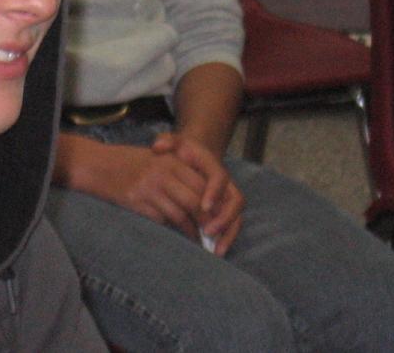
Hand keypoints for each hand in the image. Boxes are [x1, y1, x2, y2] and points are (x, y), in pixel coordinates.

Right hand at [54, 133, 207, 241]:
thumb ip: (179, 174)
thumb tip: (204, 198)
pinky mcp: (138, 203)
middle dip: (207, 220)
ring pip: (180, 215)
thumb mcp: (158, 159)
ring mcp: (150, 188)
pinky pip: (162, 220)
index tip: (220, 216)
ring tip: (200, 241)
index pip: (203, 184)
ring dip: (192, 231)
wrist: (98, 165)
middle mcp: (164, 173)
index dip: (214, 203)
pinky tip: (178, 237)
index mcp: (172, 160)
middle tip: (214, 233)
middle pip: (195, 201)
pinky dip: (173, 231)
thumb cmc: (129, 163)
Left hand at [151, 132, 244, 254]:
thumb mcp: (175, 143)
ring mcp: (227, 199)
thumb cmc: (182, 154)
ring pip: (236, 217)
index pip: (220, 178)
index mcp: (214, 166)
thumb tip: (157, 146)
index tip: (203, 205)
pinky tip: (215, 252)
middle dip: (224, 218)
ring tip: (216, 250)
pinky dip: (226, 239)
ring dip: (228, 234)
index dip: (214, 192)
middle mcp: (226, 184)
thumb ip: (167, 141)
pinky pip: (231, 227)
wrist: (194, 158)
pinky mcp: (225, 212)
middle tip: (208, 232)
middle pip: (235, 201)